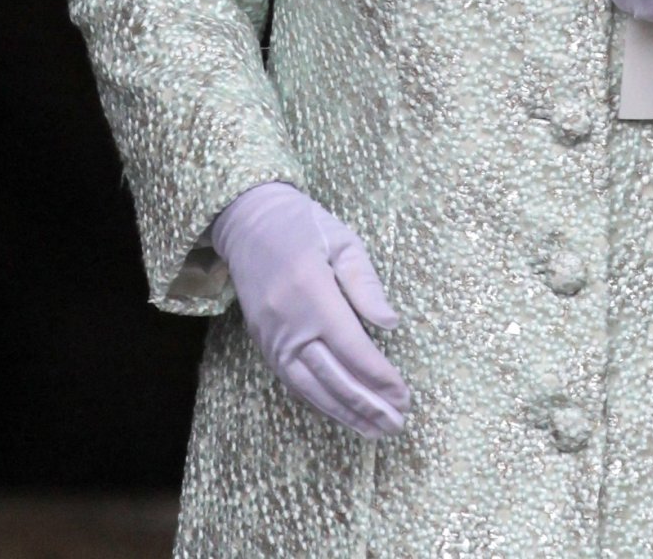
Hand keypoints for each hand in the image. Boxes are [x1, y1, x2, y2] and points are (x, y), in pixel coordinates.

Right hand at [209, 180, 411, 436]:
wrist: (248, 221)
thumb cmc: (304, 225)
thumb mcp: (343, 240)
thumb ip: (365, 284)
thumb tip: (390, 324)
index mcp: (312, 293)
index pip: (352, 348)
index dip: (379, 377)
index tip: (404, 395)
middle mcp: (288, 323)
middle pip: (332, 377)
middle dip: (367, 405)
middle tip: (398, 425)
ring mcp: (271, 337)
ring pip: (310, 388)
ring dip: (345, 413)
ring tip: (376, 431)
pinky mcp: (263, 344)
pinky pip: (293, 382)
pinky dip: (319, 402)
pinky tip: (342, 414)